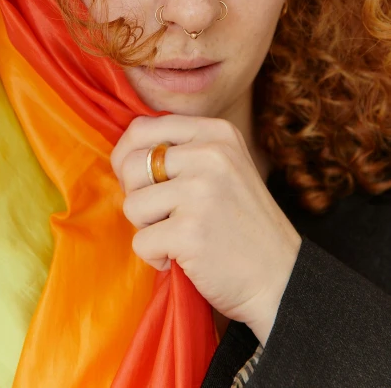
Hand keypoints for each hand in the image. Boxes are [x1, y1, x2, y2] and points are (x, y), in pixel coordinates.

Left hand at [110, 115, 301, 345]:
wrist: (281, 278)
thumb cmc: (241, 224)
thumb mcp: (224, 166)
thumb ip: (183, 151)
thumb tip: (125, 151)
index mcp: (216, 132)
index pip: (142, 128)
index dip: (127, 156)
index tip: (139, 182)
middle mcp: (209, 154)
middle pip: (130, 164)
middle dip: (136, 195)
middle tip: (161, 215)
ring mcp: (200, 191)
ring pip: (132, 204)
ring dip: (147, 228)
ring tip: (179, 236)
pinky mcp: (190, 231)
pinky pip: (141, 242)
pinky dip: (155, 257)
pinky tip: (184, 259)